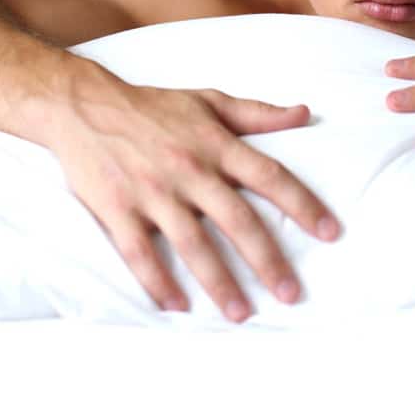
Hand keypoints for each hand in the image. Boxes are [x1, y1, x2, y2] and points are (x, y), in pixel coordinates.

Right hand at [44, 78, 340, 322]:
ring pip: (192, 244)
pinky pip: (140, 253)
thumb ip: (257, 113)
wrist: (85, 106)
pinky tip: (177, 306)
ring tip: (242, 313)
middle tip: (291, 292)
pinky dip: (158, 282)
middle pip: (236, 219)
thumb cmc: (152, 105)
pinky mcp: (117, 208)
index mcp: (214, 144)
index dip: (302, 204)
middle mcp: (188, 168)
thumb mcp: (208, 100)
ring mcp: (151, 191)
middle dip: (267, 259)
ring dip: (219, 282)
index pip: (268, 176)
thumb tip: (305, 113)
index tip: (330, 232)